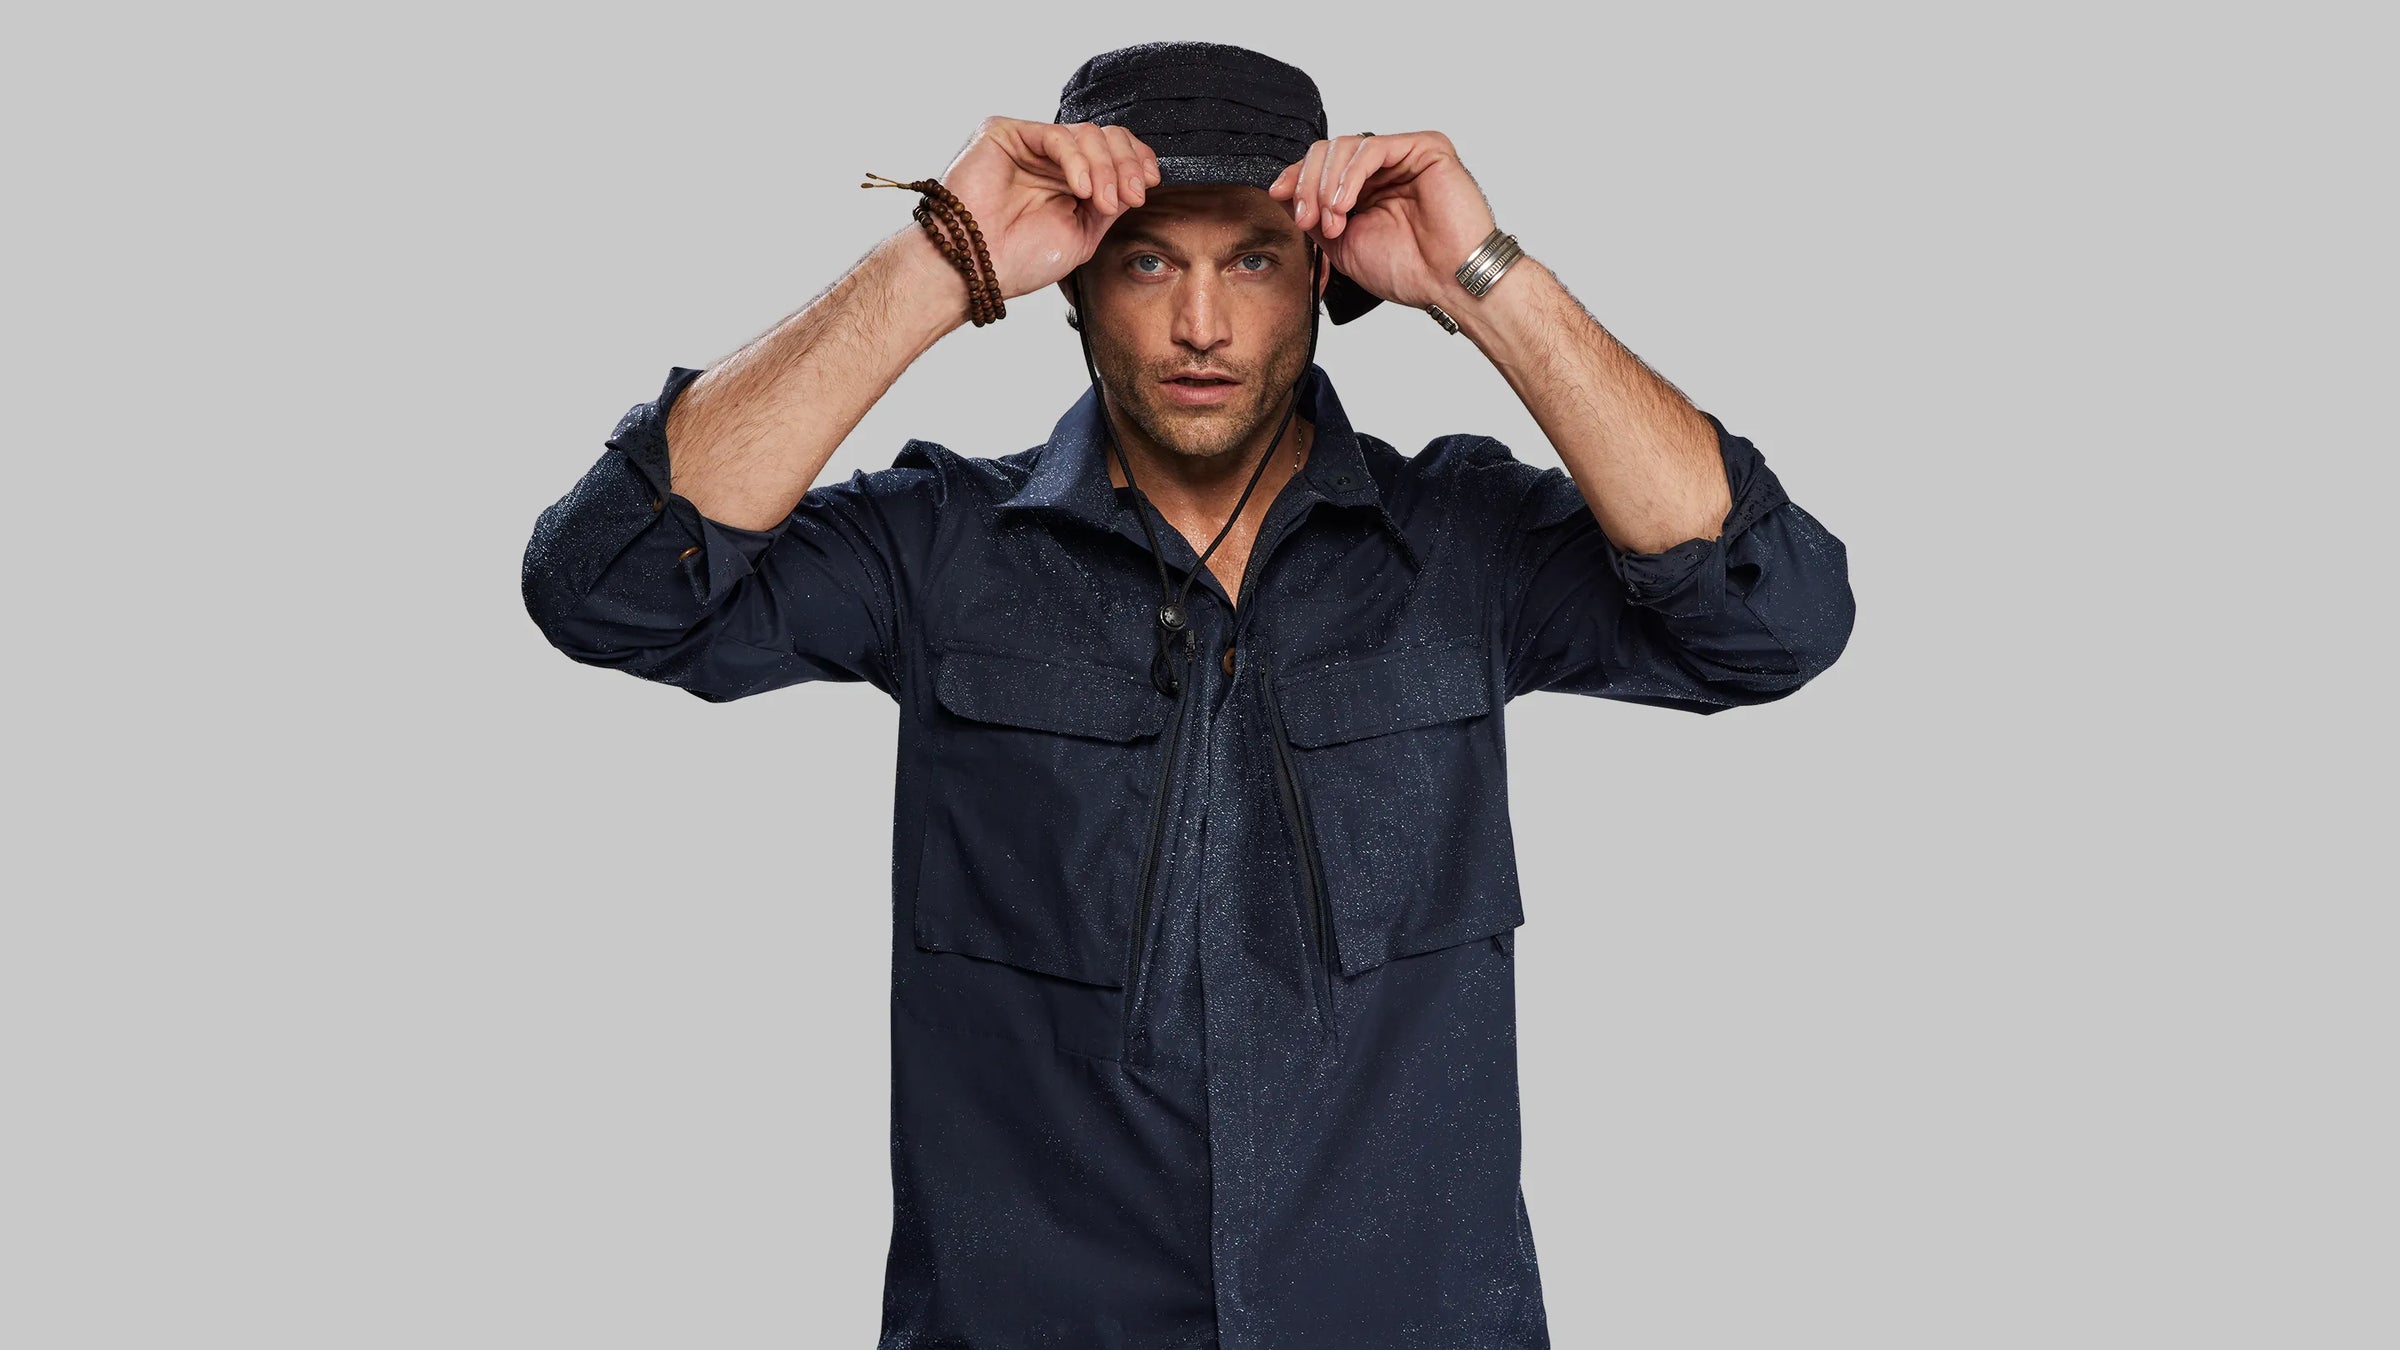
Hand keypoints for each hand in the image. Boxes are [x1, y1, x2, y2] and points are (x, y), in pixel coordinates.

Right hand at [927, 116, 1161, 300]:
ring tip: (1101, 201)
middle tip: (1132, 196)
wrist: (976, 269)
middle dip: (1126, 165)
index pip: (1112, 152)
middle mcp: (1050, 158)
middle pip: (1106, 137)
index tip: (1150, 184)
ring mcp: (1028, 144)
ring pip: (1086, 134)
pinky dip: (1077, 161)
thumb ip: (1110, 204)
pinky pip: (1056, 135)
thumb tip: (1139, 180)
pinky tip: (1080, 189)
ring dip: (1104, 168)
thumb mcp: (1084, 234)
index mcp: (1069, 178)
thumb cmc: (1019, 260)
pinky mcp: (1004, 134)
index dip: (1136, 160)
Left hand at [1268, 131, 1497, 310]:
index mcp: (1367, 188)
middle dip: (1308, 184)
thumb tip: (1285, 194)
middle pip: (1329, 151)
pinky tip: (1344, 203)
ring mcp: (1405, 156)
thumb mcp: (1342, 246)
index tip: (1278, 195)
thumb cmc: (1408, 270)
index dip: (1296, 177)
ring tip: (1333, 221)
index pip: (1322, 166)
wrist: (1448, 284)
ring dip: (1327, 184)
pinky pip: (1374, 147)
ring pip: (1347, 146)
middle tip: (1307, 219)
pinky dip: (1350, 174)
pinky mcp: (1426, 148)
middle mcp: (1384, 169)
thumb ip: (1317, 217)